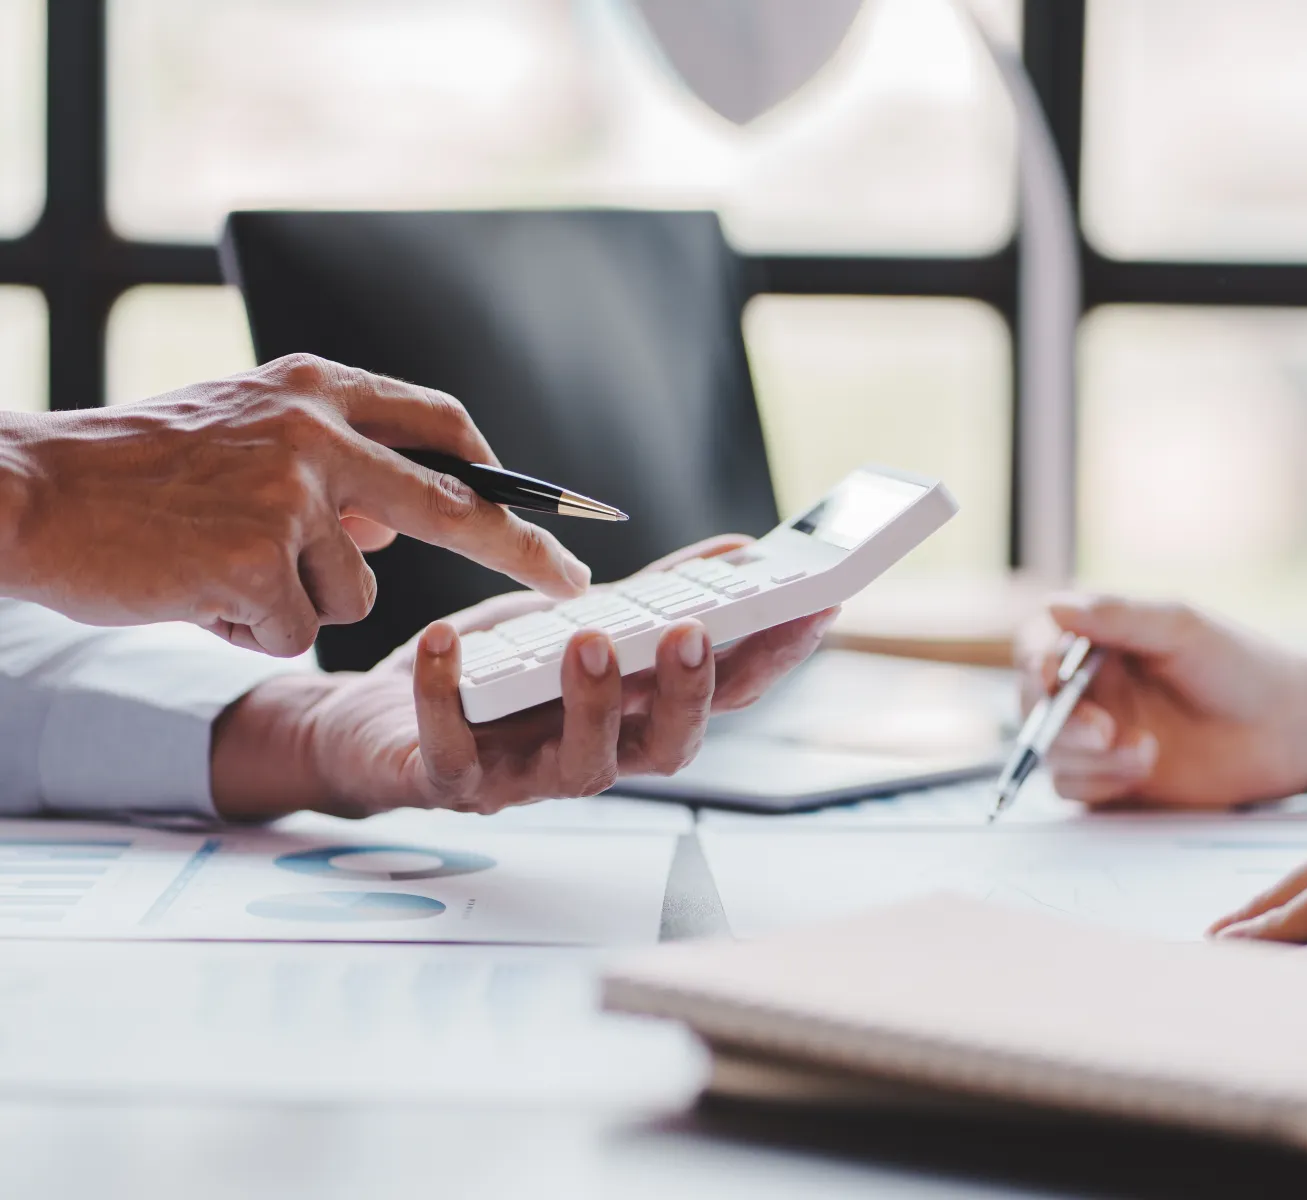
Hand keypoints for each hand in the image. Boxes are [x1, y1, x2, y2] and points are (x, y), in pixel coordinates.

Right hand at [0, 354, 589, 655]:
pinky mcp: (254, 557)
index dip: (498, 472)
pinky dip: (252, 628)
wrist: (26, 491)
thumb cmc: (133, 472)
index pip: (440, 424)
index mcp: (314, 389)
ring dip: (299, 601)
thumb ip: (329, 467)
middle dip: (523, 551)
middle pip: (455, 505)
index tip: (542, 507)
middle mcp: (314, 431)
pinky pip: (295, 627)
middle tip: (574, 581)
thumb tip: (398, 519)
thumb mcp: (241, 434)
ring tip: (219, 571)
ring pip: (354, 591)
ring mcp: (287, 493)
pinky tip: (197, 595)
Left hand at [211, 536, 838, 819]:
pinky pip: (450, 751)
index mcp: (633, 714)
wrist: (371, 728)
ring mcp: (522, 778)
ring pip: (580, 768)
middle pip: (667, 748)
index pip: (723, 695)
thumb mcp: (577, 621)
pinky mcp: (447, 781)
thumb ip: (653, 596)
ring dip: (592, 705)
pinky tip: (443, 640)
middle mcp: (593, 755)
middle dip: (688, 693)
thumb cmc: (492, 676)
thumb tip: (738, 553)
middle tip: (694, 632)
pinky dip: (444, 694)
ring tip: (589, 641)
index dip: (773, 658)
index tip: (816, 607)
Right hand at [1018, 594, 1306, 808]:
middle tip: (1104, 731)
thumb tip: (1056, 606)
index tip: (1052, 676)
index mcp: (1098, 642)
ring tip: (1147, 752)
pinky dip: (1101, 783)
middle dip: (1062, 722)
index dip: (1034, 662)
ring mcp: (1097, 736)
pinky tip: (1144, 770)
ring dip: (1089, 757)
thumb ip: (1119, 617)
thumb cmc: (1241, 667)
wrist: (1290, 731)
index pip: (1037, 646)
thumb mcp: (1183, 629)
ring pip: (1050, 752)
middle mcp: (1089, 688)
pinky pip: (1074, 787)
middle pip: (1033, 705)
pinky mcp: (1110, 779)